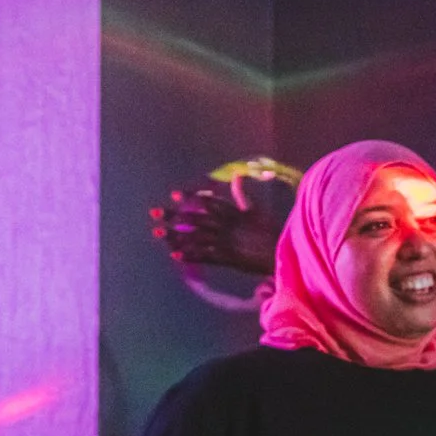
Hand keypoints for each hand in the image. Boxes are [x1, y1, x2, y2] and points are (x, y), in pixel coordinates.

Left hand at [150, 183, 279, 275]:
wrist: (281, 253)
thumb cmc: (270, 232)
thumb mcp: (257, 211)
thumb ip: (243, 195)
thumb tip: (236, 176)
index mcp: (234, 213)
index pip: (209, 202)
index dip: (191, 197)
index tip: (174, 195)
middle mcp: (227, 226)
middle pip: (196, 218)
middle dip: (174, 216)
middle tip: (154, 213)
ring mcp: (226, 242)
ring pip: (196, 237)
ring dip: (176, 236)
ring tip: (158, 234)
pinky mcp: (227, 259)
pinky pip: (205, 256)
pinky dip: (190, 256)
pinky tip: (174, 255)